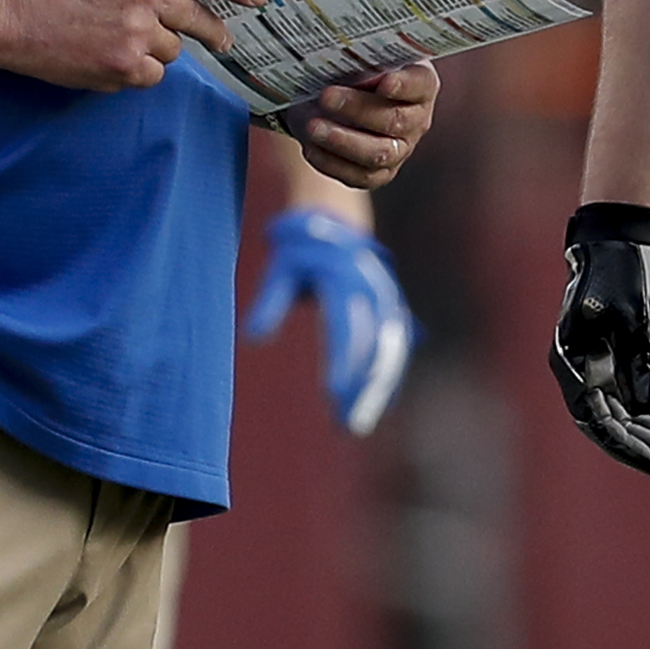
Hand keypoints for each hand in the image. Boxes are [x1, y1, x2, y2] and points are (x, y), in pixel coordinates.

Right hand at [0, 0, 261, 90]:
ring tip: (119, 37)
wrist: (7, 12)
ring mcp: (135, 35)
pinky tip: (110, 57)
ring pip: (172, 50)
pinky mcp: (121, 68)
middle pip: (199, 19)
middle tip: (222, 39)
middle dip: (214, 31)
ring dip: (157, 47)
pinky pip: (151, 75)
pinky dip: (138, 70)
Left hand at [249, 206, 415, 433]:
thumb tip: (252, 339)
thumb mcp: (281, 271)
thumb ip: (270, 304)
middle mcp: (373, 293)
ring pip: (389, 353)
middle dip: (361, 390)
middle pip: (373, 349)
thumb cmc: (301, 252)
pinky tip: (379, 406)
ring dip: (377, 391)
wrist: (336, 222)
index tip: (332, 397)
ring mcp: (388, 302)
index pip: (347, 330)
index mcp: (345, 282)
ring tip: (358, 424)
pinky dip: (389, 378)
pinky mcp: (394, 312)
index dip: (342, 365)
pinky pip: (397, 349)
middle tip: (346, 426)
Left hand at [279, 57, 437, 186]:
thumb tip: (336, 58)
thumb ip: (356, 58)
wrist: (335, 99)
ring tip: (313, 127)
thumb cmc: (353, 69)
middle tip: (326, 96)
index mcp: (420, 83)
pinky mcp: (379, 173)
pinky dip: (332, 162)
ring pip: (379, 153)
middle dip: (358, 109)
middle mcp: (417, 119)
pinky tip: (311, 147)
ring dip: (343, 141)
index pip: (420, 84)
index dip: (404, 85)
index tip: (384, 81)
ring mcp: (401, 149)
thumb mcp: (357, 56)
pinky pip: (359, 176)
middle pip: (395, 120)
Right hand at [552, 202, 649, 472]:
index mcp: (573, 360)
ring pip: (630, 416)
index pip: (594, 418)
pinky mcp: (623, 361)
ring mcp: (603, 368)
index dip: (620, 445)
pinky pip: (640, 399)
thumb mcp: (632, 312)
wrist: (619, 238)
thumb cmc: (619, 269)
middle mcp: (583, 371)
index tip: (649, 462)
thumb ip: (636, 360)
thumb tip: (644, 406)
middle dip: (646, 444)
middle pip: (613, 423)